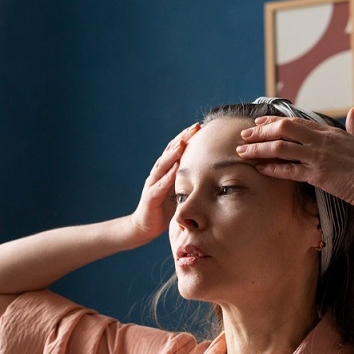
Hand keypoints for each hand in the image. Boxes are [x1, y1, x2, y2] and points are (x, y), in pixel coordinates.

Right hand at [129, 123, 199, 242]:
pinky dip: (166, 178)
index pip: (177, 150)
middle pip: (170, 152)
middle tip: (195, 127)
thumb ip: (188, 181)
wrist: (144, 227)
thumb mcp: (179, 192)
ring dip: (173, 154)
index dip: (187, 137)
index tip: (200, 126)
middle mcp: (158, 174)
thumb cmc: (163, 210)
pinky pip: (159, 187)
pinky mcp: (150, 198)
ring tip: (183, 143)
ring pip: (163, 166)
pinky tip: (174, 170)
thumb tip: (210, 174)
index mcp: (166, 172)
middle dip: (182, 138)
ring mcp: (152, 185)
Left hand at [234, 108, 353, 207]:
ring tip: (242, 152)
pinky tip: (258, 169)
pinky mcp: (317, 175)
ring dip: (258, 149)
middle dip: (260, 131)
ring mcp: (317, 157)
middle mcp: (321, 141)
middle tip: (244, 135)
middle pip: (283, 129)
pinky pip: (288, 170)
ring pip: (280, 148)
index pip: (296, 121)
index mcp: (330, 132)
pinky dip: (271, 169)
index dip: (274, 121)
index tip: (259, 122)